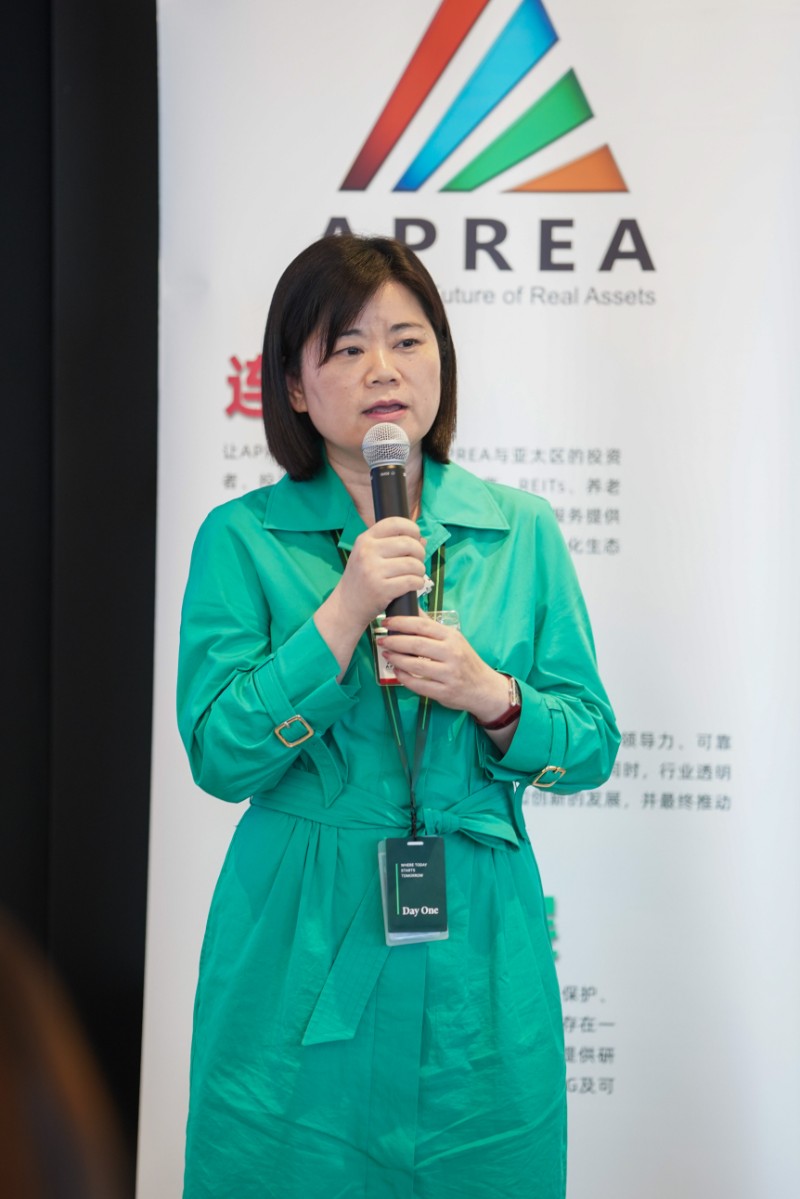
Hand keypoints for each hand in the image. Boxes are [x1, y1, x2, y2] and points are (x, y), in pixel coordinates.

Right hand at [338, 517, 426, 628]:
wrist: (346, 606)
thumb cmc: (361, 579)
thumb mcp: (368, 556)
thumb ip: (392, 545)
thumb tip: (422, 540)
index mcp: (365, 540)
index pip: (395, 522)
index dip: (411, 528)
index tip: (416, 537)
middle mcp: (367, 552)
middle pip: (408, 543)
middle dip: (420, 552)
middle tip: (417, 561)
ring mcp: (373, 571)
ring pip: (413, 564)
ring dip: (420, 570)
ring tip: (415, 575)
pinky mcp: (381, 589)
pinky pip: (411, 581)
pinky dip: (418, 583)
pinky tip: (414, 585)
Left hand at [380, 613, 509, 721]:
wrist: (484, 688)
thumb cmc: (465, 660)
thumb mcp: (454, 639)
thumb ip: (432, 627)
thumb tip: (412, 608)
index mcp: (452, 637)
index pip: (422, 626)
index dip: (401, 622)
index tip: (386, 621)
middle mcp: (451, 654)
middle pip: (416, 645)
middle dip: (394, 641)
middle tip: (381, 640)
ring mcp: (448, 674)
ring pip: (415, 665)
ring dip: (396, 659)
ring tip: (386, 654)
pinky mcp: (444, 692)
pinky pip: (418, 685)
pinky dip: (404, 678)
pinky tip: (397, 671)